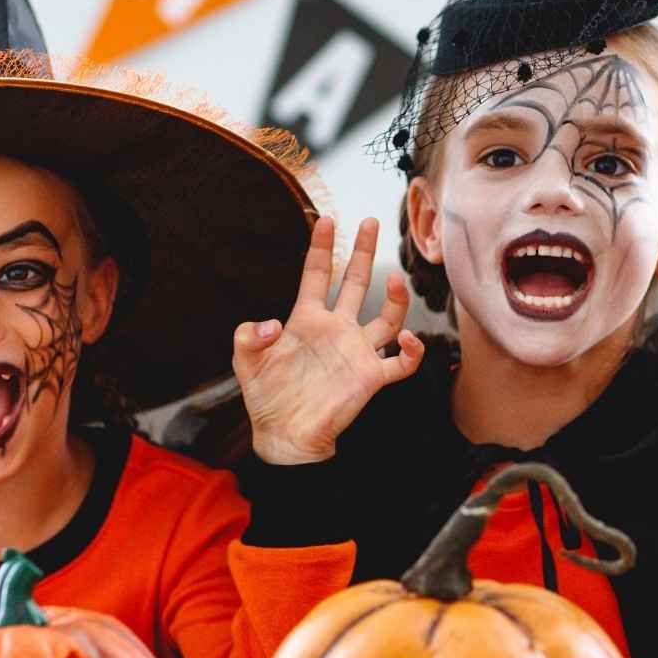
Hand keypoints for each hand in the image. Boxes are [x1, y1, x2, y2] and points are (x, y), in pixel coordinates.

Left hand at [233, 217, 423, 464]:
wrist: (285, 436)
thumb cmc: (266, 398)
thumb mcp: (245, 362)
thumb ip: (248, 336)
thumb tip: (269, 323)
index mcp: (306, 320)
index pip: (318, 275)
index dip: (322, 248)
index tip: (327, 221)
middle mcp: (336, 330)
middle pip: (356, 283)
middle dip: (364, 252)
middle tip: (371, 222)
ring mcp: (356, 352)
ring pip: (386, 317)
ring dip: (396, 299)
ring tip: (397, 280)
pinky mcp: (370, 377)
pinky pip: (401, 362)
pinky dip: (411, 351)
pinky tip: (407, 340)